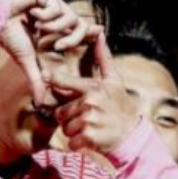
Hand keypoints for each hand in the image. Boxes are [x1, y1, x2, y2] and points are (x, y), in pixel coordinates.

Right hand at [0, 0, 98, 104]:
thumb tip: (39, 102)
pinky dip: (46, 15)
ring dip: (54, 27)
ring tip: (39, 27)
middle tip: (59, 46)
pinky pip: (57, 7)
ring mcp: (51, 1)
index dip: (89, 32)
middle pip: (80, 24)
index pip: (77, 29)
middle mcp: (54, 12)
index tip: (100, 33)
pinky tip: (32, 13)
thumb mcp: (26, 60)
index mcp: (53, 26)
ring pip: (71, 17)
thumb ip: (37, 79)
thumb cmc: (8, 35)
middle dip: (73, 38)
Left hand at [49, 32, 139, 152]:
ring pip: (65, 128)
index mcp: (93, 88)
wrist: (132, 135)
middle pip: (61, 112)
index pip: (65, 82)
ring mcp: (88, 121)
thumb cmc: (121, 106)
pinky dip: (78, 145)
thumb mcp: (115, 81)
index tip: (45, 77)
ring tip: (90, 128)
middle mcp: (89, 103)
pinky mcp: (88, 138)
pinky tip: (91, 140)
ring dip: (74, 132)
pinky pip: (71, 143)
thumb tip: (100, 34)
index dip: (53, 80)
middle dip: (70, 118)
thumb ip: (103, 59)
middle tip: (87, 119)